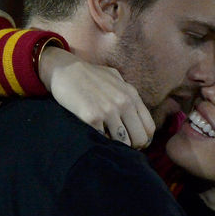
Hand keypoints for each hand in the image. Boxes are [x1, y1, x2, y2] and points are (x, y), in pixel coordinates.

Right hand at [38, 46, 154, 147]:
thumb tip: (138, 118)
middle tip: (119, 145)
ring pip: (123, 143)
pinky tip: (93, 132)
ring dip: (115, 145)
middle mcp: (123, 103)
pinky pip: (103, 140)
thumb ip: (129, 96)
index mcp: (131, 95)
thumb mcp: (116, 79)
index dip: (143, 140)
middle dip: (131, 146)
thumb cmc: (90, 75)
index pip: (149, 128)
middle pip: (139, 139)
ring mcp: (108, 110)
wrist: (65, 69)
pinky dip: (99, 141)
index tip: (132, 142)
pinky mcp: (91, 117)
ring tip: (105, 137)